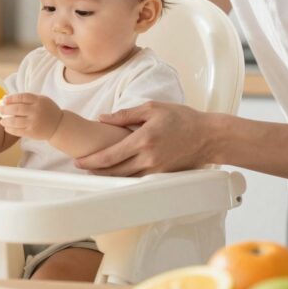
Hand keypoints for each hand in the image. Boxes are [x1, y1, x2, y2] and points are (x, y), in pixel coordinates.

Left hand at [0, 93, 62, 139]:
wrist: (58, 126)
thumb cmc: (48, 111)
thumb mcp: (42, 100)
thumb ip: (28, 99)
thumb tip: (9, 99)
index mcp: (39, 101)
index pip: (22, 97)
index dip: (11, 98)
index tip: (4, 100)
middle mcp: (36, 111)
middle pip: (17, 109)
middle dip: (6, 109)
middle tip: (0, 109)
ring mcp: (34, 122)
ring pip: (16, 121)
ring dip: (6, 120)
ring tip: (1, 120)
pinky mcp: (32, 132)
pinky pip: (18, 131)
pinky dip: (10, 129)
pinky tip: (7, 127)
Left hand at [75, 102, 218, 175]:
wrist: (208, 136)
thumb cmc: (182, 118)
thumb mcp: (152, 108)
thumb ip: (125, 115)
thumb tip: (103, 118)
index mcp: (143, 140)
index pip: (110, 156)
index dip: (91, 161)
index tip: (79, 162)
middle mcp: (148, 158)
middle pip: (114, 172)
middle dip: (95, 171)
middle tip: (82, 167)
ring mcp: (156, 170)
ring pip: (125, 179)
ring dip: (108, 177)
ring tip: (94, 171)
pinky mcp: (163, 176)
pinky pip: (138, 180)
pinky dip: (125, 178)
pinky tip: (117, 173)